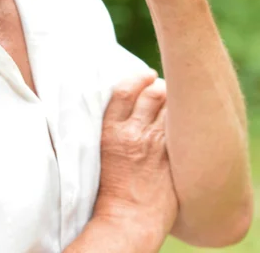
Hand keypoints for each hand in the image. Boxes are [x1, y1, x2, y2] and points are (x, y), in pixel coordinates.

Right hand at [93, 74, 177, 248]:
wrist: (129, 219)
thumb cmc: (113, 190)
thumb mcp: (104, 152)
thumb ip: (115, 128)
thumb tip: (127, 109)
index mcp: (111, 131)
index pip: (124, 90)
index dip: (136, 78)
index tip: (145, 75)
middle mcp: (134, 132)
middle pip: (151, 94)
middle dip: (159, 85)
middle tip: (164, 86)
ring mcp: (156, 144)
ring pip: (172, 107)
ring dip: (176, 100)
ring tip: (179, 101)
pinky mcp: (174, 156)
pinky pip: (184, 127)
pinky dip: (188, 119)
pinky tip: (189, 120)